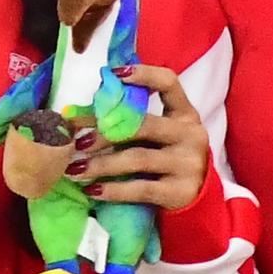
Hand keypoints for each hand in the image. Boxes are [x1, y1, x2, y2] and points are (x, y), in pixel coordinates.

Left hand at [81, 65, 208, 211]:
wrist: (198, 199)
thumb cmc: (168, 159)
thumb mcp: (160, 136)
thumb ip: (133, 121)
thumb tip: (79, 117)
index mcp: (185, 114)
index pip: (169, 83)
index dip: (144, 74)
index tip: (115, 74)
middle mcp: (190, 135)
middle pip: (143, 125)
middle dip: (105, 133)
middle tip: (77, 141)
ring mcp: (188, 164)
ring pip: (137, 158)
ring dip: (101, 164)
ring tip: (75, 169)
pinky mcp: (180, 191)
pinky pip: (140, 189)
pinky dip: (112, 190)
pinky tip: (92, 190)